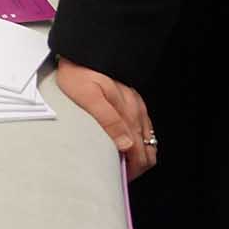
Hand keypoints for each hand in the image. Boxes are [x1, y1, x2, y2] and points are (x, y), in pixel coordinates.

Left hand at [56, 57, 157, 179]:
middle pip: (147, 150)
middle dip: (137, 167)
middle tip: (120, 174)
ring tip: (123, 163)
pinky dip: (141, 141)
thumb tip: (126, 146)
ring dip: (140, 155)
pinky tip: (128, 144)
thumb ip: (108, 120)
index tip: (119, 178)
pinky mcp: (134, 100)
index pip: (139, 153)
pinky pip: (145, 127)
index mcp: (127, 113)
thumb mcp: (88, 97)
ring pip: (149, 140)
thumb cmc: (80, 72)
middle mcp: (136, 110)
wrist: (83, 50)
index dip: (131, 170)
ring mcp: (137, 105)